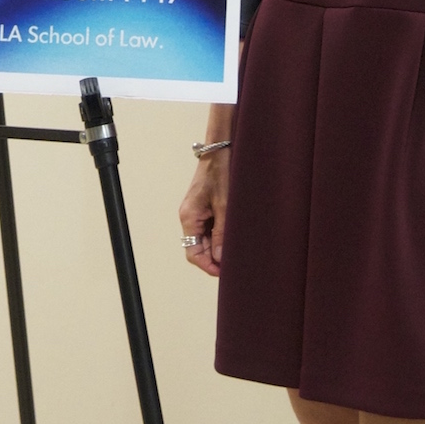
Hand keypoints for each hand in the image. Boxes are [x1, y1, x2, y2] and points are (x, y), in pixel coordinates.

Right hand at [179, 148, 229, 276]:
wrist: (219, 151)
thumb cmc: (220, 174)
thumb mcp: (224, 206)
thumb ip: (221, 233)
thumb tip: (219, 259)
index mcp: (189, 218)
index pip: (193, 253)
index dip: (208, 266)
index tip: (224, 272)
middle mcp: (188, 217)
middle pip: (198, 249)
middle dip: (214, 259)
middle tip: (234, 265)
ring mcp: (195, 213)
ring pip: (204, 240)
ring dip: (217, 248)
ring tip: (236, 252)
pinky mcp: (202, 209)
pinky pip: (208, 229)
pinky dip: (218, 237)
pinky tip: (232, 238)